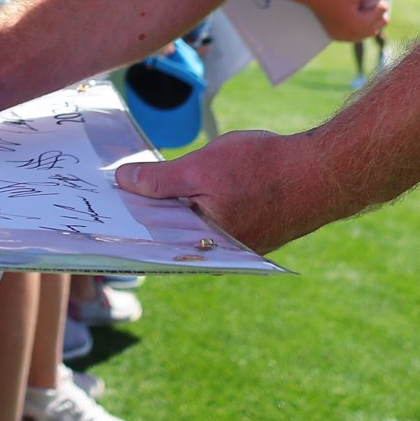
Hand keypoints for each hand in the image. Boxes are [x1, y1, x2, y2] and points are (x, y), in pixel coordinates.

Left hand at [113, 129, 343, 255]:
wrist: (322, 172)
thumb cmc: (265, 168)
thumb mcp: (203, 167)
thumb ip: (161, 180)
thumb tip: (123, 182)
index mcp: (203, 245)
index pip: (152, 242)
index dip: (125, 227)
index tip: (97, 217)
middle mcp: (216, 253)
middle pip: (168, 235)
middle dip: (141, 215)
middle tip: (109, 194)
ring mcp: (232, 245)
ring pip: (187, 226)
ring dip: (165, 209)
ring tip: (134, 188)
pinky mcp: (246, 233)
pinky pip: (208, 221)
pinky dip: (191, 206)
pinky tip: (175, 189)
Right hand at [311, 0, 398, 41]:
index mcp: (360, 25)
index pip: (382, 11)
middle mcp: (353, 36)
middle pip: (378, 24)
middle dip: (374, 11)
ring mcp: (344, 38)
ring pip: (369, 31)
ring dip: (368, 20)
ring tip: (357, 6)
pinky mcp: (336, 37)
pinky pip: (356, 35)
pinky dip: (357, 26)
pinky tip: (349, 14)